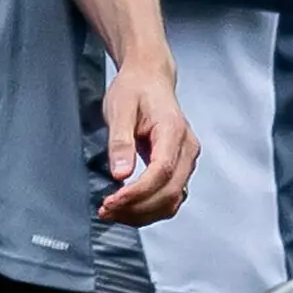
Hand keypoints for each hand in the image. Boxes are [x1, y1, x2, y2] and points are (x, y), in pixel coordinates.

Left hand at [98, 52, 198, 224]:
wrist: (149, 79)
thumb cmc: (134, 89)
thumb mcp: (119, 108)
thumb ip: (120, 141)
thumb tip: (121, 174)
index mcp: (173, 132)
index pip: (161, 172)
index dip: (137, 193)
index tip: (112, 202)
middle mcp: (187, 150)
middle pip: (169, 192)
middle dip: (137, 208)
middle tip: (106, 212)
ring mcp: (186, 160)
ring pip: (172, 200)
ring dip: (144, 213)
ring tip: (112, 213)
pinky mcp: (179, 167)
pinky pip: (169, 195)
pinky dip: (150, 207)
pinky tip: (127, 208)